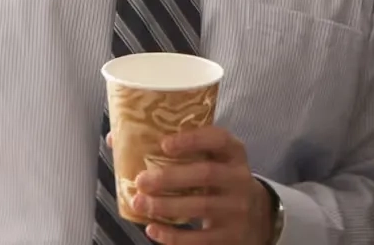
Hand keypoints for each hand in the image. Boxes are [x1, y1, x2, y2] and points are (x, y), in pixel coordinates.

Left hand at [130, 126, 272, 243]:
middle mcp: (239, 179)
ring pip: (201, 207)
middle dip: (170, 177)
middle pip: (207, 175)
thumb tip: (116, 139)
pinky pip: (199, 239)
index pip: (219, 139)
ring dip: (166, 206)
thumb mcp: (212, 159)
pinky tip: (152, 229)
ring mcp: (237, 209)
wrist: (257, 217)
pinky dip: (173, 236)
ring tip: (139, 203)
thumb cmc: (219, 180)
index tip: (164, 143)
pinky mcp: (230, 236)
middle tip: (141, 180)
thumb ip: (177, 148)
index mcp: (234, 153)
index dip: (193, 140)